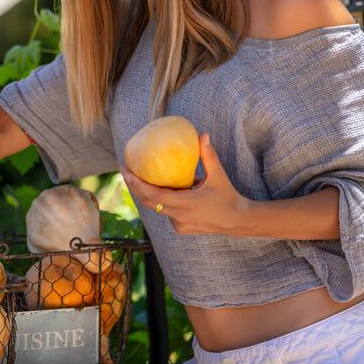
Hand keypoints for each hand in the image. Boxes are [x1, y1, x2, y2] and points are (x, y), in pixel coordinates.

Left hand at [121, 132, 253, 235]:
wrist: (238, 222)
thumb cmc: (228, 196)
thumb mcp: (218, 175)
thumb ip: (208, 156)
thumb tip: (202, 134)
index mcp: (186, 204)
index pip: (154, 196)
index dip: (137, 184)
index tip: (126, 171)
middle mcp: (179, 217)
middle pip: (148, 202)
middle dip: (134, 187)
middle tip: (126, 170)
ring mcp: (178, 225)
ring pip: (156, 208)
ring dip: (147, 194)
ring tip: (137, 177)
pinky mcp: (180, 229)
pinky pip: (166, 213)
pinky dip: (161, 202)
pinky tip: (159, 189)